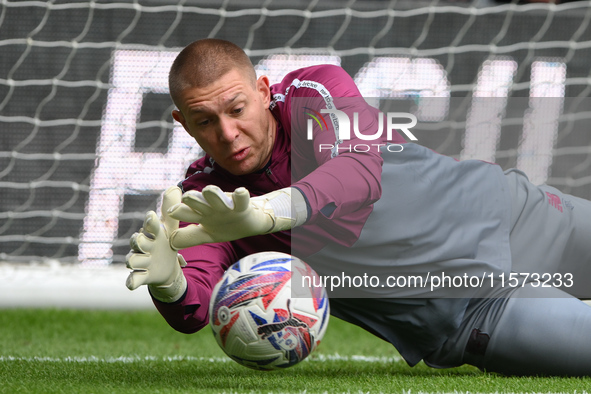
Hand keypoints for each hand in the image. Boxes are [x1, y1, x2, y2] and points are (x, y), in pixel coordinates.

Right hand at [125, 186, 186, 301]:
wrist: (166, 266)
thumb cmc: (166, 242)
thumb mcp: (171, 228)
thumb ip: (171, 211)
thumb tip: (174, 186)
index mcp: (154, 234)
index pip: (151, 226)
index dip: (150, 222)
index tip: (152, 216)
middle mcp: (144, 246)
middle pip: (136, 241)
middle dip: (138, 240)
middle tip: (141, 239)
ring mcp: (142, 261)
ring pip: (133, 259)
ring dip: (135, 260)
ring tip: (136, 261)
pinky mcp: (143, 275)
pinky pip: (134, 279)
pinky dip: (132, 281)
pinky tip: (131, 284)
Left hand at [167, 185, 294, 248]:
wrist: (250, 222)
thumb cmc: (226, 226)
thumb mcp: (208, 234)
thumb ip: (190, 237)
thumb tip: (171, 241)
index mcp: (201, 214)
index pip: (186, 212)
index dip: (178, 211)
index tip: (171, 211)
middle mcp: (211, 208)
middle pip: (198, 201)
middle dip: (192, 198)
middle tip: (187, 197)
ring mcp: (226, 205)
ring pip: (217, 197)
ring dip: (212, 193)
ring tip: (209, 190)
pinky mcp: (242, 205)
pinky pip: (241, 199)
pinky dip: (241, 195)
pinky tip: (240, 192)